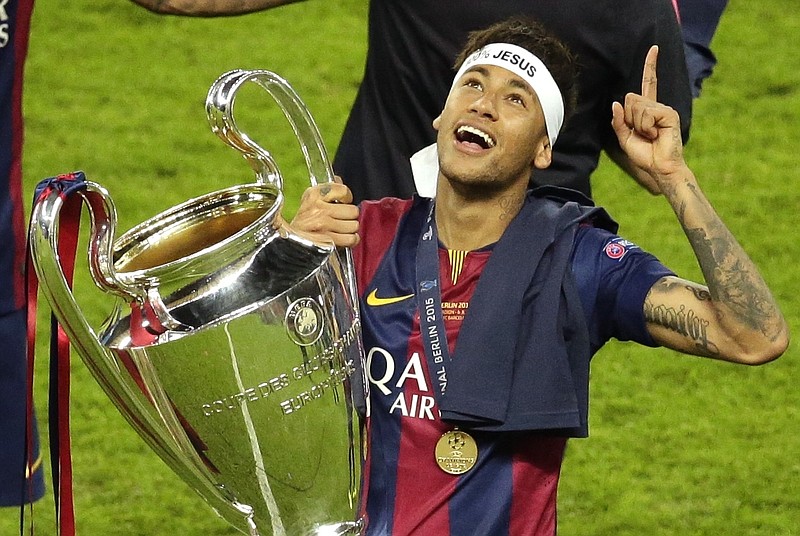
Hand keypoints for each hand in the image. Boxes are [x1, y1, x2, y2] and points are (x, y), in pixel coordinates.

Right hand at [290, 176, 359, 246]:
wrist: (290, 240)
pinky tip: (344, 237)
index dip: (346, 197)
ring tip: (341, 228)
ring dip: (350, 229)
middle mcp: (318, 208)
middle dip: (349, 216)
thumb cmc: (303, 220)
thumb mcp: (310, 199)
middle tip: (342, 218)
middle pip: (352, 210)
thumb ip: (327, 188)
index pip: (343, 190)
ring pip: (353, 225)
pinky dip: (351, 239)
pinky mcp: (327, 241)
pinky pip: (351, 239)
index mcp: (314, 194)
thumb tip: (338, 180)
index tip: (343, 201)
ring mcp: (323, 225)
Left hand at [611, 46, 688, 188]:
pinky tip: (655, 135)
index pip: (647, 83)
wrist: (659, 168)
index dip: (650, 66)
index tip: (654, 48)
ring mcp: (664, 108)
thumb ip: (618, 121)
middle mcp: (657, 105)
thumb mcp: (624, 138)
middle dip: (629, 118)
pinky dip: (645, 127)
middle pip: (630, 98)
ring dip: (637, 125)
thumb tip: (616, 103)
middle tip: (642, 134)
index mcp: (647, 110)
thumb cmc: (644, 154)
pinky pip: (646, 113)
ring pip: (636, 106)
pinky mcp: (669, 113)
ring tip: (650, 136)